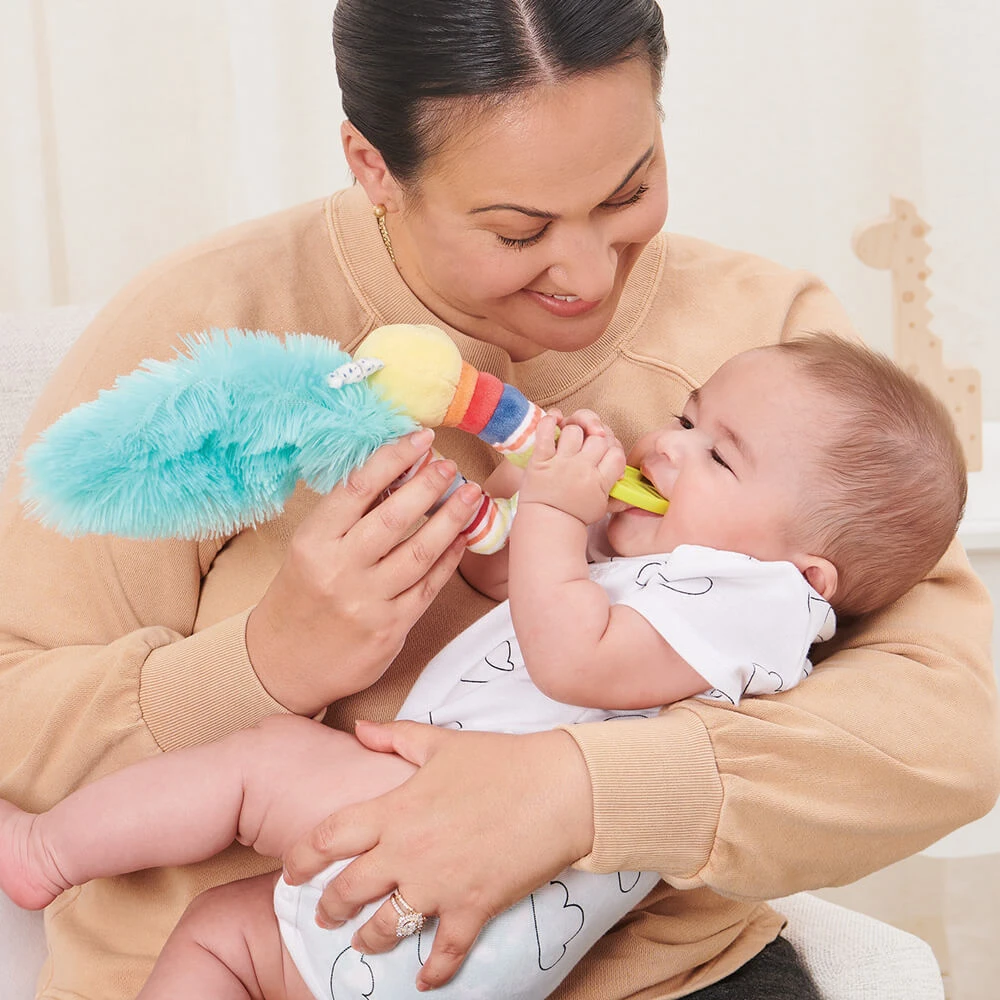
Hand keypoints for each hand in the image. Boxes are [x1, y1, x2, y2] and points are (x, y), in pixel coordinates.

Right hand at [246, 430, 482, 714]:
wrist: (282, 663)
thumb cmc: (301, 594)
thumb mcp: (310, 549)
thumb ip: (348, 517)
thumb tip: (399, 472)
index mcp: (314, 542)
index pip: (358, 488)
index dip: (394, 458)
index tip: (421, 438)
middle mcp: (339, 570)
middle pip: (394, 518)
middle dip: (429, 486)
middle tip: (451, 466)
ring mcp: (366, 602)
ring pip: (420, 553)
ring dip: (451, 520)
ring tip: (471, 496)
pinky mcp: (389, 629)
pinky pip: (428, 587)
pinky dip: (449, 560)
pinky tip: (462, 539)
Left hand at [282, 721, 594, 991]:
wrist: (559, 788)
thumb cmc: (500, 760)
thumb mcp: (441, 742)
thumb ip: (395, 737)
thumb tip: (359, 729)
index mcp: (396, 809)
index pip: (329, 838)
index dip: (302, 858)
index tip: (292, 871)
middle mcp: (408, 852)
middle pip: (348, 890)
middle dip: (329, 908)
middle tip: (324, 915)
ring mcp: (439, 885)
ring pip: (385, 928)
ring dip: (368, 941)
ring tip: (362, 944)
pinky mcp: (472, 908)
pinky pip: (444, 952)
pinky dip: (432, 973)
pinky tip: (423, 982)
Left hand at [519, 411, 624, 525]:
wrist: (546, 523)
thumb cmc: (575, 515)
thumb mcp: (602, 507)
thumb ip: (618, 494)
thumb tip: (632, 488)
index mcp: (600, 481)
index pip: (617, 452)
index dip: (614, 448)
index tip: (605, 454)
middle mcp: (581, 469)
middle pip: (599, 438)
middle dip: (596, 438)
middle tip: (589, 445)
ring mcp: (561, 463)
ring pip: (575, 430)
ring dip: (574, 430)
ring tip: (571, 440)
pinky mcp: (540, 459)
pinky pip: (545, 430)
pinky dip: (550, 420)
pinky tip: (555, 419)